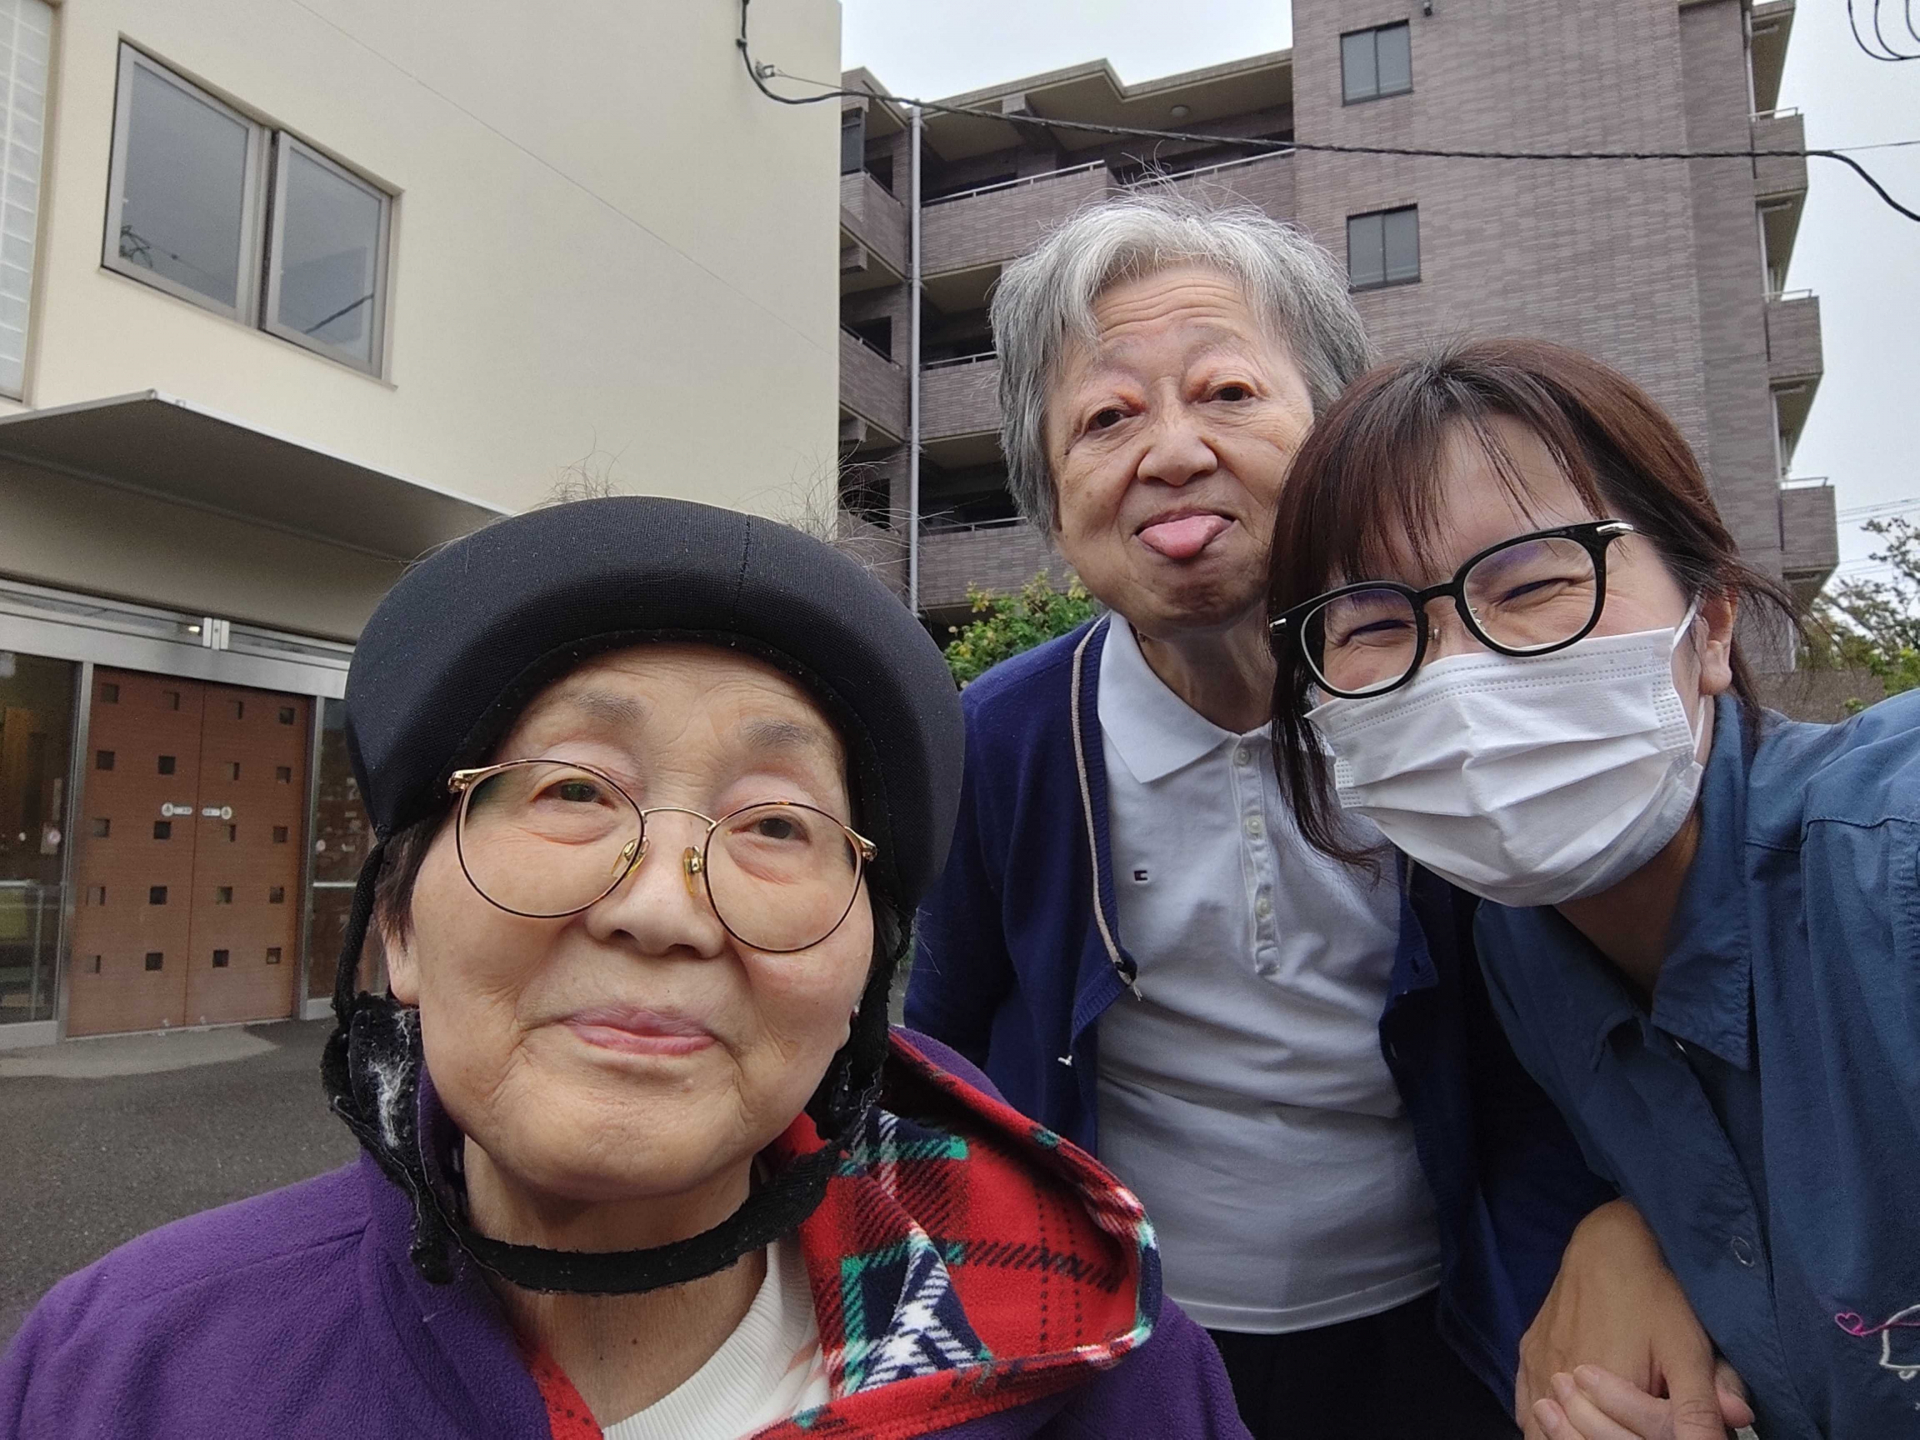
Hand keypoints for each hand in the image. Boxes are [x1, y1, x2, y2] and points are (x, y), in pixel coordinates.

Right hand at [1517, 1199, 1752, 1439]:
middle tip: (1625, 1431)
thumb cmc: (1651, 1296)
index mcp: (1602, 1393)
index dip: (1631, 1438)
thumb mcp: (1688, 1349)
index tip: (1651, 1431)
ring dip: (1566, 1439)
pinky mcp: (1527, 1356)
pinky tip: (1561, 1429)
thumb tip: (1736, 1422)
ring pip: (1542, 1431)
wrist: (1606, 1245)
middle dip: (1599, 1439)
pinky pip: (1524, 1411)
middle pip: (1576, 1438)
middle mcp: (1559, 1385)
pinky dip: (1540, 1428)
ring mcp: (1537, 1371)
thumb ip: (1703, 1401)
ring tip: (1592, 1434)